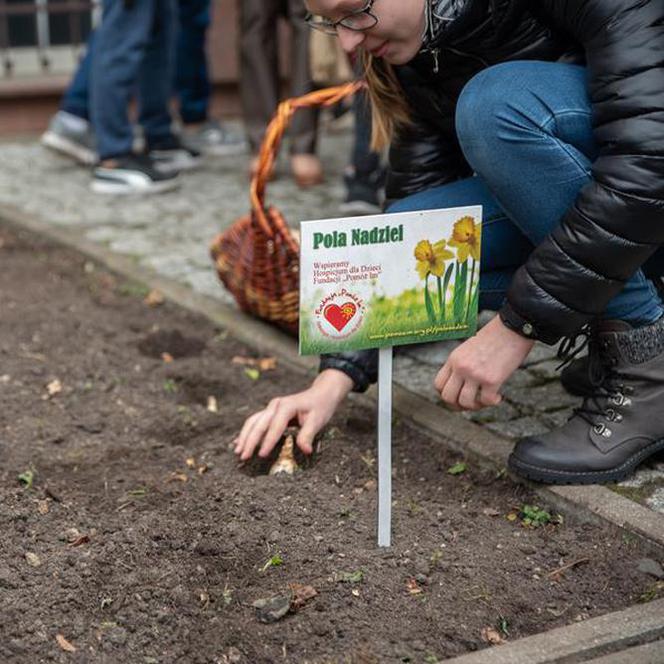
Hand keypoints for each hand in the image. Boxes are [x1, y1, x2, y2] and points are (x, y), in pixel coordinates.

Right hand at [233, 369, 353, 460]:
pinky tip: (240, 442)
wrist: (321, 393)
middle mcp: (276, 405)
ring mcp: (271, 408)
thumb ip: (308, 435)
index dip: (268, 441)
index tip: (262, 455)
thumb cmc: (320, 406)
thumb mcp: (318, 420)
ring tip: (238, 451)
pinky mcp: (270, 412)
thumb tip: (305, 450)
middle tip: (244, 456)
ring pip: (253, 421)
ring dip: (245, 436)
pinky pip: (255, 421)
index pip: (275, 426)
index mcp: (287, 406)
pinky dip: (247, 432)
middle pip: (259, 424)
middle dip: (250, 441)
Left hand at [434, 315, 534, 410]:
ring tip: (485, 400)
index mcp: (454, 359)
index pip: (438, 385)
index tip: (460, 395)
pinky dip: (492, 402)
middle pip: (447, 397)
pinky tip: (498, 397)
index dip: (447, 395)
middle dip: (458, 406)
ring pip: (465, 402)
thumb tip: (464, 385)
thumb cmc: (495, 337)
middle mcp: (461, 367)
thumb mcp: (469, 349)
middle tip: (472, 403)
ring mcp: (475, 373)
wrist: (513, 327)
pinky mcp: (492, 379)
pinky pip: (486, 401)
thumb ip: (463, 364)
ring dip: (475, 406)